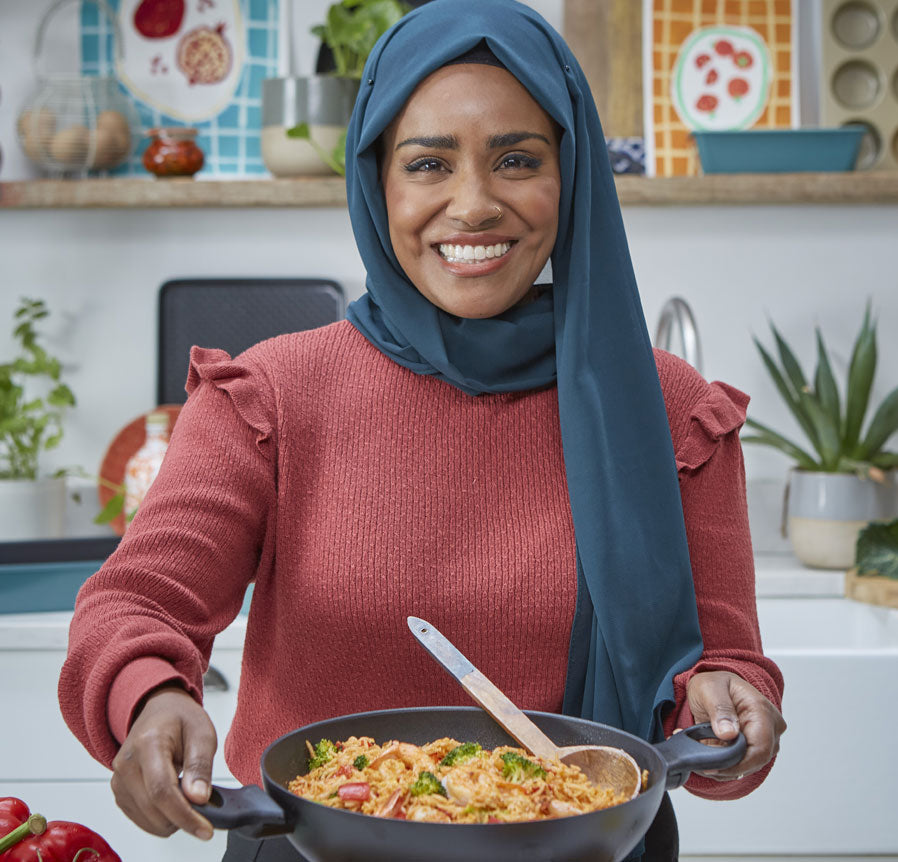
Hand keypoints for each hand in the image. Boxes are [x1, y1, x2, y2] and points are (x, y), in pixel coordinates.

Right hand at [110, 683, 216, 839]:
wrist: (158, 711)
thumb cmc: (180, 718)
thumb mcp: (202, 732)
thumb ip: (201, 765)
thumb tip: (199, 798)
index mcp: (148, 743)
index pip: (162, 791)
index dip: (184, 815)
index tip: (205, 830)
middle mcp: (126, 763)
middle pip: (153, 809)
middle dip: (183, 818)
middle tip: (206, 810)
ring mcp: (119, 780)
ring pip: (147, 819)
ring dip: (173, 819)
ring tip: (189, 796)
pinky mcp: (119, 793)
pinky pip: (141, 819)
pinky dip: (162, 818)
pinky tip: (174, 800)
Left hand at [685, 670, 785, 780]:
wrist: (716, 687)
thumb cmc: (714, 684)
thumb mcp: (709, 688)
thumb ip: (719, 709)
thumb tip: (729, 734)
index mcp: (762, 710)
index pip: (760, 748)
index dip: (738, 763)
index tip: (714, 767)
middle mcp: (771, 727)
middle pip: (756, 760)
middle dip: (729, 767)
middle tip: (703, 766)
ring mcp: (766, 739)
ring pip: (750, 766)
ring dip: (726, 768)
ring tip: (702, 761)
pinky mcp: (757, 748)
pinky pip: (744, 765)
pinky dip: (726, 766)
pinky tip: (709, 760)